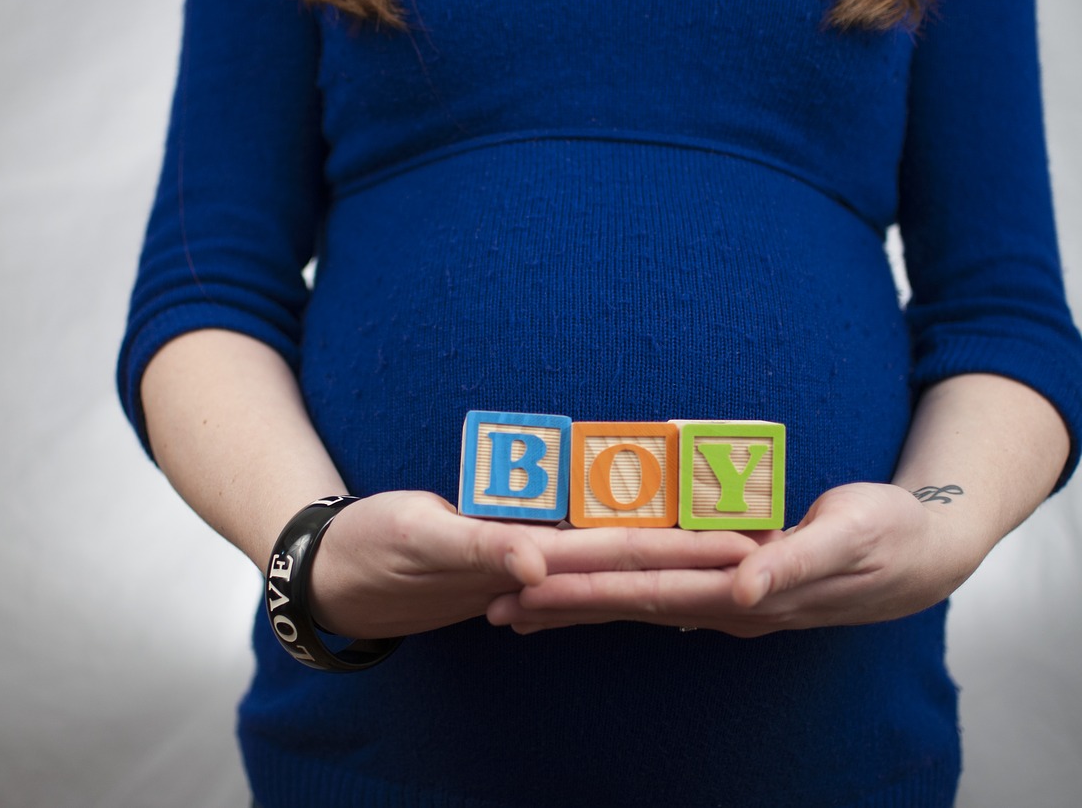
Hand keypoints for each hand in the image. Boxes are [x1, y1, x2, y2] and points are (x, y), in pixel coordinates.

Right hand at [309, 491, 763, 639]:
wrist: (335, 570)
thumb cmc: (371, 551)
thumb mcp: (421, 540)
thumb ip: (480, 547)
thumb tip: (539, 564)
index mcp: (527, 559)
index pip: (624, 554)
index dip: (686, 550)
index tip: (749, 548)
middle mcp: (538, 561)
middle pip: (633, 552)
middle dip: (697, 546)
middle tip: (768, 533)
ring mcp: (525, 556)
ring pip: (610, 550)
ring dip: (666, 546)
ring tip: (725, 536)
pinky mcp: (507, 545)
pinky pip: (571, 544)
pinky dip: (613, 545)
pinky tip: (647, 543)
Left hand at [487, 483, 986, 637]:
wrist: (919, 554)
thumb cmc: (884, 535)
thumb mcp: (849, 538)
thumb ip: (794, 562)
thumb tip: (742, 590)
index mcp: (742, 591)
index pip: (646, 592)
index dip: (586, 592)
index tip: (530, 591)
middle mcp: (724, 604)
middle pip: (625, 605)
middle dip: (559, 608)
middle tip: (495, 609)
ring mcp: (725, 601)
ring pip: (636, 605)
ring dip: (578, 609)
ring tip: (520, 612)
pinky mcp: (730, 588)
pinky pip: (660, 594)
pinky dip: (616, 597)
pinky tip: (585, 603)